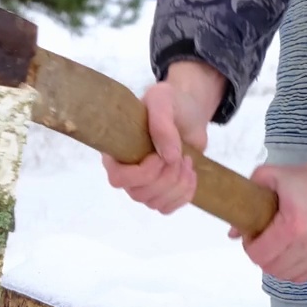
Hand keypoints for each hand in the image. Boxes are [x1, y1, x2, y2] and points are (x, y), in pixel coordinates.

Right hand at [102, 61, 224, 213]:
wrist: (189, 111)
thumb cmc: (170, 102)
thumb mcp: (163, 99)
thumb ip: (161, 123)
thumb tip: (168, 156)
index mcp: (117, 151)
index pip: (118, 178)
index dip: (142, 174)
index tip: (160, 157)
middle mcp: (125, 172)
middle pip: (139, 194)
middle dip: (167, 176)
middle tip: (180, 155)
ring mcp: (142, 185)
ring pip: (155, 203)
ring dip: (178, 184)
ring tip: (187, 160)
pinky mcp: (161, 192)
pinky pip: (167, 207)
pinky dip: (184, 194)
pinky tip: (190, 173)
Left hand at [233, 132, 306, 282]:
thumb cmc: (306, 179)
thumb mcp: (270, 176)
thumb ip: (246, 199)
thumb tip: (232, 233)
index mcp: (293, 226)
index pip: (259, 255)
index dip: (249, 247)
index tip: (252, 235)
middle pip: (270, 267)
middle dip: (261, 255)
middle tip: (263, 240)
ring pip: (286, 275)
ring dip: (276, 264)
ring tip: (278, 246)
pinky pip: (303, 277)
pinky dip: (293, 269)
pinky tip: (292, 253)